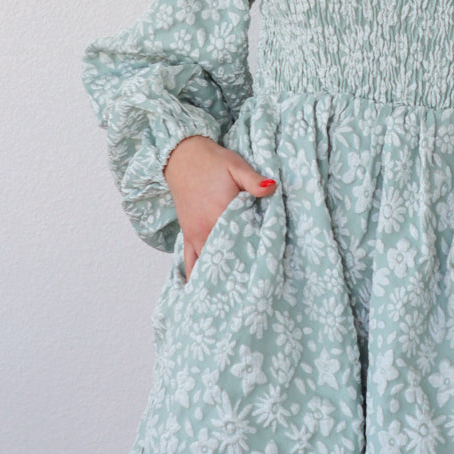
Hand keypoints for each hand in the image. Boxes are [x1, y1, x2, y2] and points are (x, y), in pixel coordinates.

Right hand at [162, 135, 277, 280]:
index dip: (256, 255)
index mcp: (221, 213)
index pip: (242, 241)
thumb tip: (272, 188)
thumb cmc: (212, 161)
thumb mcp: (236, 165)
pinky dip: (195, 275)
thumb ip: (254, 180)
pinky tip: (199, 292)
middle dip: (240, 272)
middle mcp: (206, 229)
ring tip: (232, 296)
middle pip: (226, 257)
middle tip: (255, 290)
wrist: (181, 157)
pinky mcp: (188, 234)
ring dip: (219, 277)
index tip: (269, 270)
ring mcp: (195, 234)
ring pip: (207, 264)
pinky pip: (188, 261)